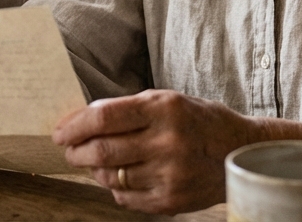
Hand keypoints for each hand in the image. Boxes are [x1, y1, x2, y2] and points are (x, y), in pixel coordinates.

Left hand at [52, 89, 255, 213]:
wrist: (240, 152)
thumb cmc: (198, 121)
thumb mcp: (167, 101)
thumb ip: (127, 110)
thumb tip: (81, 121)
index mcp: (164, 109)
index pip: (103, 117)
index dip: (74, 126)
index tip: (60, 132)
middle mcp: (167, 142)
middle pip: (102, 151)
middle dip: (76, 152)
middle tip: (70, 150)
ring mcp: (170, 175)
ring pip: (111, 176)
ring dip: (95, 170)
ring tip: (95, 163)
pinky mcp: (172, 201)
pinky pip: (126, 198)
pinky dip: (115, 188)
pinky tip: (120, 177)